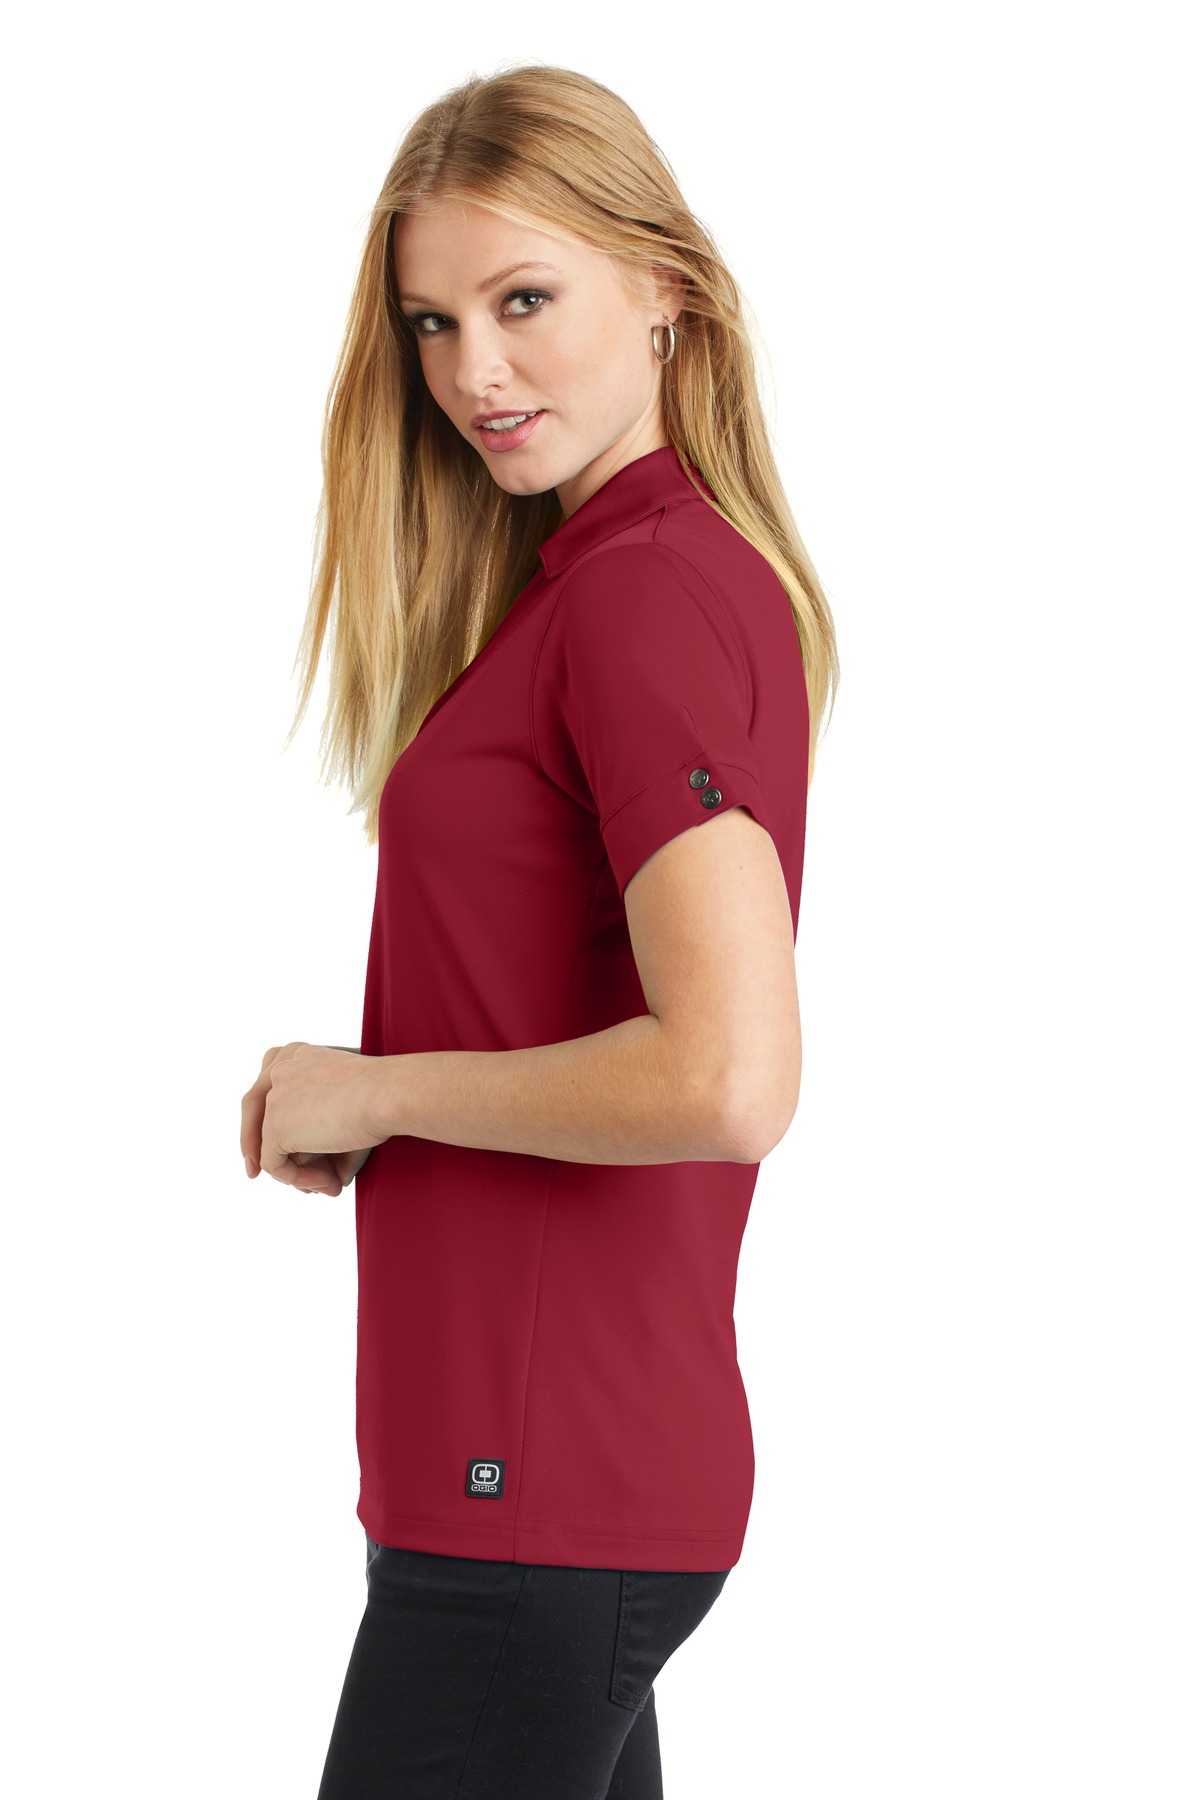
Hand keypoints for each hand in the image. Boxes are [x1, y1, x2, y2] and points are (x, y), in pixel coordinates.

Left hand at [240, 1043, 387, 1195]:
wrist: (389, 1095)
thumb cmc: (385, 1096)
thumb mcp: (350, 1102)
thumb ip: (328, 1129)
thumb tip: (333, 1177)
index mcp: (297, 1053)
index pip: (267, 1083)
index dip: (261, 1113)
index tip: (264, 1138)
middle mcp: (280, 1069)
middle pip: (252, 1106)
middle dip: (253, 1143)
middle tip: (254, 1171)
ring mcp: (274, 1098)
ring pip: (269, 1144)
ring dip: (298, 1170)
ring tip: (331, 1184)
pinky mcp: (275, 1128)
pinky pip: (275, 1166)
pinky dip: (299, 1180)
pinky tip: (329, 1182)